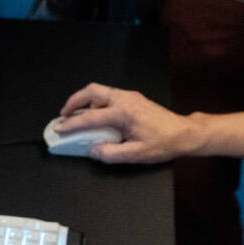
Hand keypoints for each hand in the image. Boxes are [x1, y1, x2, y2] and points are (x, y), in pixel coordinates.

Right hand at [56, 83, 207, 164]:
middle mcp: (125, 99)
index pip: (91, 117)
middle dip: (74, 101)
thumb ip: (110, 153)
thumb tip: (92, 150)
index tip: (60, 129)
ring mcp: (130, 96)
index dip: (72, 124)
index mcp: (124, 112)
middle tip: (64, 115)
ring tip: (76, 116)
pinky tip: (96, 116)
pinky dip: (97, 103)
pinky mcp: (133, 98)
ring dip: (85, 101)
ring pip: (100, 91)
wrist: (184, 133)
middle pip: (92, 91)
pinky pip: (109, 96)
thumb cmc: (163, 143)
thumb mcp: (136, 154)